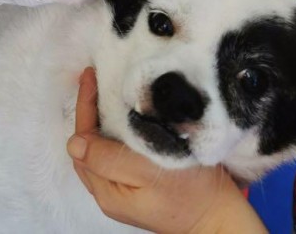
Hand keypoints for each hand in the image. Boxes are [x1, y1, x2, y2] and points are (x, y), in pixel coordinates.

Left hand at [67, 69, 265, 233]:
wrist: (221, 218)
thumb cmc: (191, 194)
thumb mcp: (148, 172)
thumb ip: (108, 159)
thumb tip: (74, 143)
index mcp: (108, 190)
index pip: (84, 140)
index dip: (85, 106)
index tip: (90, 76)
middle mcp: (111, 192)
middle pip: (88, 145)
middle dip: (88, 110)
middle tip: (94, 79)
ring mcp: (125, 189)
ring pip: (100, 148)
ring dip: (100, 120)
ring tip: (105, 91)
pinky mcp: (140, 184)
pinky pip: (116, 153)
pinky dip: (113, 131)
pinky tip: (123, 115)